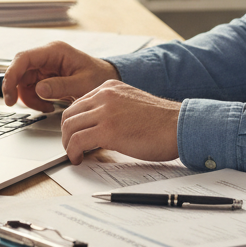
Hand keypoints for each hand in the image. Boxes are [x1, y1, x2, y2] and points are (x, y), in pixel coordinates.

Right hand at [2, 41, 118, 113]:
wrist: (106, 80)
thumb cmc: (99, 78)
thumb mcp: (83, 84)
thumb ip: (61, 86)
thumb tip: (39, 89)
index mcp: (55, 51)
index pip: (24, 58)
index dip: (12, 74)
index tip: (9, 93)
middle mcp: (47, 56)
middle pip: (19, 70)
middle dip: (14, 88)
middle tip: (13, 104)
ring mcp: (45, 66)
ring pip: (23, 81)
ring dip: (28, 98)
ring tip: (45, 108)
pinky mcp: (45, 77)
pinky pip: (31, 89)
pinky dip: (35, 100)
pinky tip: (48, 106)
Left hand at [60, 81, 179, 164]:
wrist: (178, 126)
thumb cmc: (162, 121)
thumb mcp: (131, 104)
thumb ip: (113, 109)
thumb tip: (98, 126)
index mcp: (110, 87)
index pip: (78, 103)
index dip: (73, 122)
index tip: (74, 134)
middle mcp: (104, 95)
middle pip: (69, 114)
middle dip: (66, 133)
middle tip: (71, 147)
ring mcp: (105, 111)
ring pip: (69, 127)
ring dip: (68, 144)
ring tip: (75, 155)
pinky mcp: (107, 130)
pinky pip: (77, 141)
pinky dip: (73, 152)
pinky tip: (79, 159)